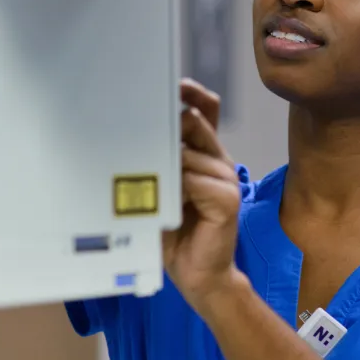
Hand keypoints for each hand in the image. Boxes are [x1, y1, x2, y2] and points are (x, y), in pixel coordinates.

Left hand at [162, 79, 241, 316]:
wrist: (198, 275)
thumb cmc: (175, 233)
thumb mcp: (161, 192)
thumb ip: (157, 165)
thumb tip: (131, 135)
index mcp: (205, 154)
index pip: (206, 108)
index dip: (191, 92)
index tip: (170, 84)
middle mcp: (220, 160)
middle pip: (195, 123)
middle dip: (168, 129)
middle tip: (144, 147)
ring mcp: (227, 178)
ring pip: (189, 154)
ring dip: (167, 172)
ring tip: (156, 195)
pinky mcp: (228, 199)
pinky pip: (195, 180)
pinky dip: (178, 191)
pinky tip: (171, 207)